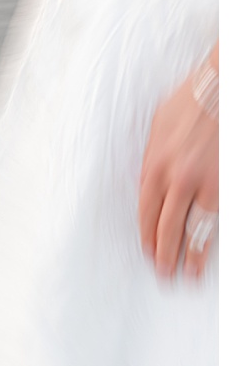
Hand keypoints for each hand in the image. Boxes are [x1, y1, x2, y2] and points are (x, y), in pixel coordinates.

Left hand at [139, 56, 217, 279]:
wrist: (220, 89)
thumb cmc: (190, 104)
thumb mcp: (158, 128)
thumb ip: (153, 160)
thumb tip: (149, 183)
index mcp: (154, 165)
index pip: (146, 211)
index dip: (147, 235)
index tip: (148, 252)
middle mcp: (177, 178)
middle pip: (167, 225)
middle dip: (165, 253)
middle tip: (164, 275)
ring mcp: (206, 183)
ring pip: (195, 228)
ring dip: (190, 255)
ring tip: (188, 276)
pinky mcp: (225, 185)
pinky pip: (217, 218)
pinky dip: (211, 238)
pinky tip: (209, 253)